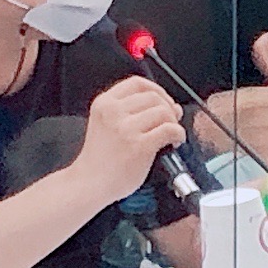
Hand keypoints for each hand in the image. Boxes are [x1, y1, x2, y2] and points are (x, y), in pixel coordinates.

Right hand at [73, 76, 187, 204]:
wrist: (89, 184)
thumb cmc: (99, 160)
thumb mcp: (105, 123)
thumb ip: (131, 111)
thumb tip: (170, 106)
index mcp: (104, 103)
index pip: (137, 83)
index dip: (157, 89)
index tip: (164, 100)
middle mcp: (113, 112)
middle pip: (154, 96)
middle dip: (168, 108)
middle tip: (172, 120)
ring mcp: (126, 128)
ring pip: (164, 111)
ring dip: (174, 122)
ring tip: (171, 135)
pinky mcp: (139, 145)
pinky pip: (169, 130)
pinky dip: (178, 134)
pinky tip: (174, 142)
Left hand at [195, 33, 267, 206]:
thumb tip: (263, 38)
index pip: (250, 98)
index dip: (225, 103)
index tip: (208, 106)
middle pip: (246, 119)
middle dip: (219, 123)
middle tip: (200, 126)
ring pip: (249, 138)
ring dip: (225, 140)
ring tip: (207, 139)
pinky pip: (260, 156)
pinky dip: (241, 153)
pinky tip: (228, 150)